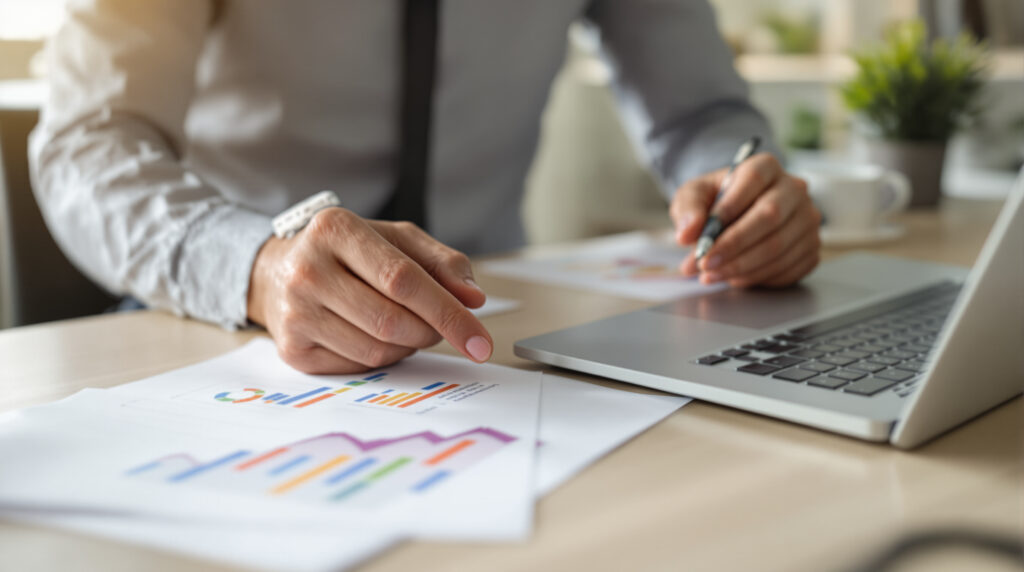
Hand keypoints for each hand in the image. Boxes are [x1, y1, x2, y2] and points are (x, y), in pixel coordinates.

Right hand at [247, 208, 491, 373]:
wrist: (280, 272)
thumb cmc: (350, 254)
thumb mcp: (398, 240)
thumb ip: (443, 262)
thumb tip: (474, 298)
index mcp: (336, 230)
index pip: (404, 280)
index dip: (448, 313)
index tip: (480, 339)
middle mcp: (307, 270)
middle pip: (392, 320)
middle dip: (430, 331)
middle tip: (438, 326)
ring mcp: (295, 312)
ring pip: (377, 350)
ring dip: (408, 346)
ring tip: (405, 326)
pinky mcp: (292, 349)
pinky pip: (358, 367)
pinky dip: (382, 358)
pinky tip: (375, 336)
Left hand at [670, 153, 820, 287]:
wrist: (736, 216)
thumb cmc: (715, 201)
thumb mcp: (693, 196)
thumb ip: (688, 209)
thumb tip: (686, 234)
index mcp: (766, 166)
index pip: (753, 180)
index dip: (728, 209)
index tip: (703, 237)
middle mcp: (794, 189)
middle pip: (770, 216)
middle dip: (733, 245)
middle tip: (704, 263)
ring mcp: (807, 220)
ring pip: (778, 247)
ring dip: (740, 267)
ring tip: (710, 275)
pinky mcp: (811, 248)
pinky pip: (788, 268)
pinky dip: (757, 278)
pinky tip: (734, 278)